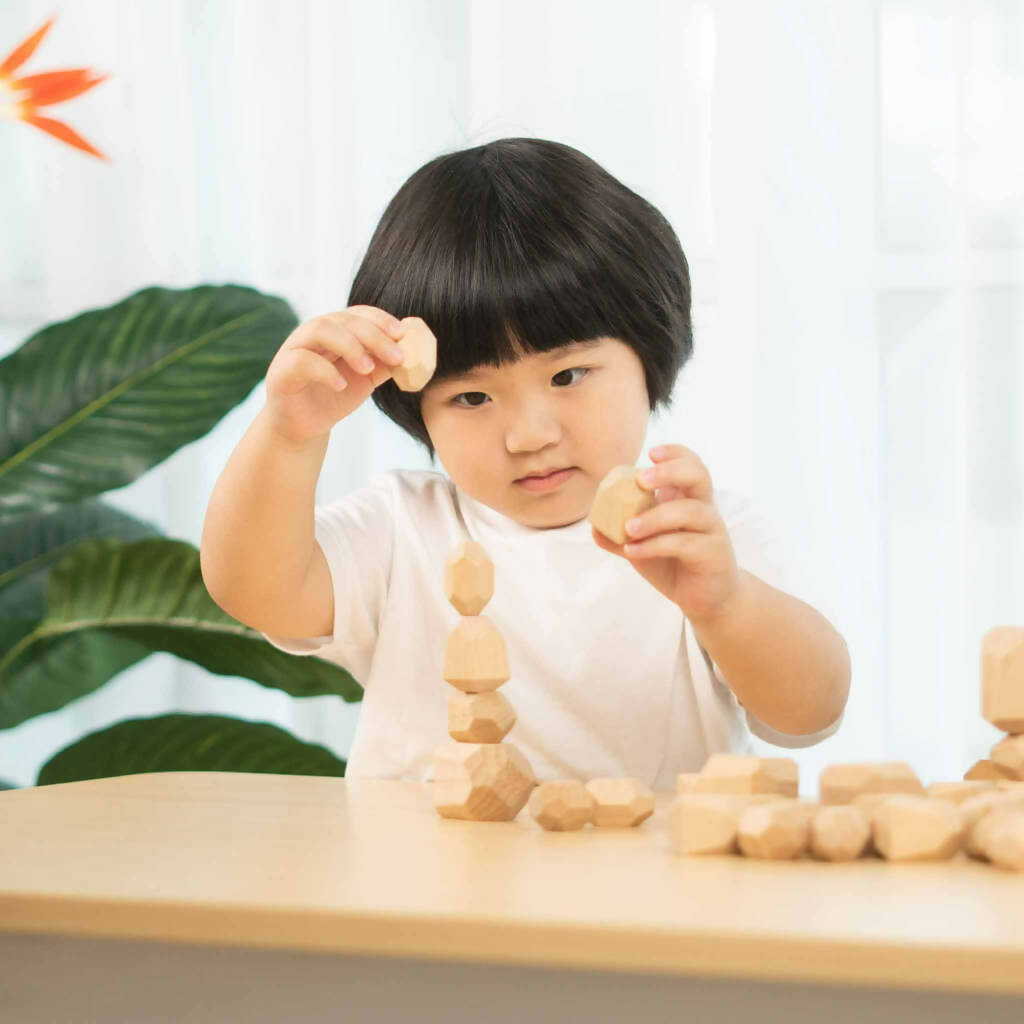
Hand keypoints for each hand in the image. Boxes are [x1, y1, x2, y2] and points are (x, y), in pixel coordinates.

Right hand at [264, 306, 411, 444]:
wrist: (304, 427)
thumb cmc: (334, 397)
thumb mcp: (366, 380)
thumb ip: (385, 364)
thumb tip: (415, 352)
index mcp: (334, 331)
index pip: (357, 313)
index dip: (379, 319)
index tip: (401, 333)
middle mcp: (312, 334)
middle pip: (342, 319)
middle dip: (373, 335)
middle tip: (396, 356)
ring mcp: (293, 350)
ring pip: (319, 330)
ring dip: (349, 346)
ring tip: (368, 368)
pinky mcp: (281, 372)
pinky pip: (301, 361)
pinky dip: (324, 371)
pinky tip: (341, 385)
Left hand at [591, 444, 744, 623]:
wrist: (707, 599)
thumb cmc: (676, 565)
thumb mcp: (645, 547)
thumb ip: (621, 537)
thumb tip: (594, 527)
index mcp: (689, 499)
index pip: (691, 464)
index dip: (674, 453)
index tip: (650, 454)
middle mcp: (704, 509)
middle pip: (698, 475)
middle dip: (669, 472)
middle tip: (641, 480)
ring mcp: (712, 530)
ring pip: (690, 511)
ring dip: (655, 516)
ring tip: (628, 529)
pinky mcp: (713, 554)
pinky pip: (684, 543)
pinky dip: (654, 545)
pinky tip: (632, 551)